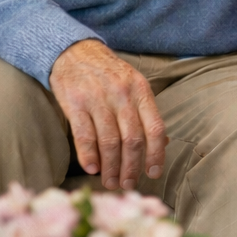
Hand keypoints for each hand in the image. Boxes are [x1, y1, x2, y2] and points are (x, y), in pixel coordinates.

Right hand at [48, 40, 166, 190]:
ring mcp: (98, 99)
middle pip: (132, 139)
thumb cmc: (109, 74)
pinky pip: (84, 135)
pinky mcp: (75, 104)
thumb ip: (146, 112)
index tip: (154, 173)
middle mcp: (123, 95)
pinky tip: (92, 168)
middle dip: (131, 167)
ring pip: (109, 141)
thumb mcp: (134, 85)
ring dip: (111, 167)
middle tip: (128, 184)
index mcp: (142, 90)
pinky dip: (89, 155)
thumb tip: (162, 143)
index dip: (156, 153)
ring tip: (110, 182)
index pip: (155, 127)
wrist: (74, 52)